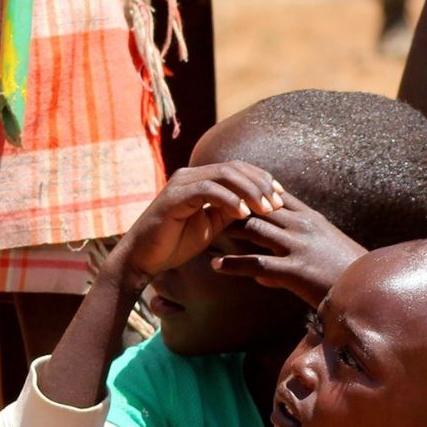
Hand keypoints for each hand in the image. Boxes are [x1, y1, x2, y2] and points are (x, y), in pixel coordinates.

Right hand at [111, 161, 283, 287]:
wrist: (145, 258)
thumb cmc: (177, 243)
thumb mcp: (213, 224)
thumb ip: (232, 210)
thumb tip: (260, 204)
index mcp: (201, 180)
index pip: (238, 169)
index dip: (262, 179)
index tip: (282, 196)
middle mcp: (191, 175)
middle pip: (234, 168)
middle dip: (260, 184)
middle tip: (278, 202)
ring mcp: (181, 183)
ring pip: (224, 175)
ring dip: (250, 191)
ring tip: (266, 208)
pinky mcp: (174, 197)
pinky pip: (208, 191)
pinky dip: (229, 200)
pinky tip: (244, 213)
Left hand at [212, 192, 367, 306]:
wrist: (370, 287)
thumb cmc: (349, 272)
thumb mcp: (325, 256)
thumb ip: (293, 258)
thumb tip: (261, 275)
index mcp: (311, 219)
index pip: (275, 197)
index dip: (251, 192)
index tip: (229, 190)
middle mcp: (303, 227)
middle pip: (258, 208)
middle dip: (232, 206)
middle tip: (207, 206)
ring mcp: (298, 247)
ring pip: (254, 229)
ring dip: (227, 229)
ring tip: (205, 230)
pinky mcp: (295, 270)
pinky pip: (257, 263)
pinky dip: (233, 265)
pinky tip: (216, 266)